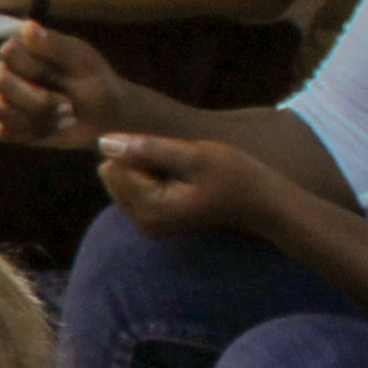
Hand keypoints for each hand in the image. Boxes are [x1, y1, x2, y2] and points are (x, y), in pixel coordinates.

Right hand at [0, 19, 142, 151]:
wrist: (104, 117)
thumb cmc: (94, 83)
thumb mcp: (83, 62)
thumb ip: (55, 45)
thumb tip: (27, 26)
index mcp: (22, 46)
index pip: (9, 52)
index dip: (35, 69)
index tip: (64, 74)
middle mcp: (6, 70)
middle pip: (2, 83)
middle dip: (40, 99)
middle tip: (69, 105)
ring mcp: (2, 98)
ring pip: (1, 110)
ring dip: (39, 118)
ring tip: (65, 117)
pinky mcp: (4, 125)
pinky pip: (4, 132)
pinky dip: (32, 132)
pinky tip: (52, 127)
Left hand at [93, 128, 285, 242]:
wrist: (263, 205)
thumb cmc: (236, 177)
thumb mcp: (194, 156)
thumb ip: (148, 149)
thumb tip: (104, 143)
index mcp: (150, 209)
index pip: (114, 166)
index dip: (142, 152)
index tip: (177, 159)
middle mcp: (143, 223)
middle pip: (114, 174)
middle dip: (142, 162)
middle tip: (183, 167)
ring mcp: (148, 224)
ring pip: (125, 179)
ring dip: (149, 169)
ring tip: (186, 175)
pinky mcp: (155, 220)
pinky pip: (138, 187)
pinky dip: (155, 177)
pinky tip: (184, 182)